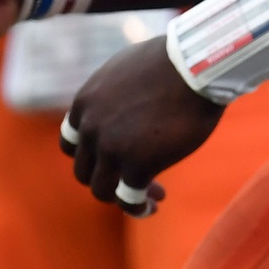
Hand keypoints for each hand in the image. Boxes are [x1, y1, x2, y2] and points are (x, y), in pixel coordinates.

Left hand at [60, 38, 223, 214]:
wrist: (197, 64)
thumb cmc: (175, 62)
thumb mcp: (128, 69)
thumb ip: (114, 92)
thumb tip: (123, 99)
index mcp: (85, 103)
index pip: (72, 143)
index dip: (91, 155)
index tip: (115, 158)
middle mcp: (90, 128)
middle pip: (84, 171)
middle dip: (108, 178)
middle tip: (134, 178)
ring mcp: (112, 149)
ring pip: (102, 190)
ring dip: (122, 198)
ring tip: (151, 195)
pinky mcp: (138, 165)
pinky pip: (130, 198)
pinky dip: (139, 207)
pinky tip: (154, 205)